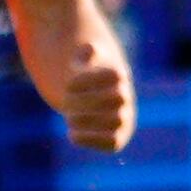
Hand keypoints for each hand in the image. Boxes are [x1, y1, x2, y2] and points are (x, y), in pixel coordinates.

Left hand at [61, 33, 135, 152]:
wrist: (88, 98)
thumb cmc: (81, 76)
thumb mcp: (80, 60)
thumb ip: (85, 54)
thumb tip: (90, 48)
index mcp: (118, 75)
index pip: (114, 75)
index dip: (88, 80)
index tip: (68, 84)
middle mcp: (124, 97)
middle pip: (117, 96)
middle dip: (87, 101)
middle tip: (65, 102)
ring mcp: (122, 117)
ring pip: (117, 120)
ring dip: (89, 120)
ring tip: (69, 118)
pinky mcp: (117, 137)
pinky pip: (113, 142)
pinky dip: (92, 139)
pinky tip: (72, 134)